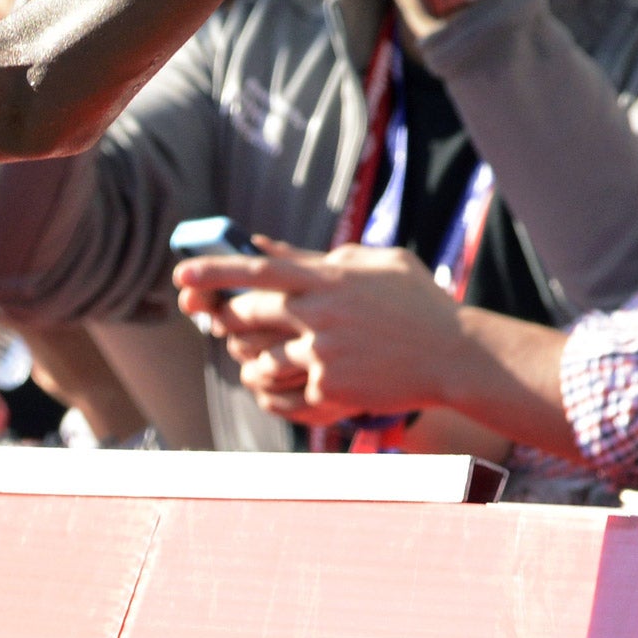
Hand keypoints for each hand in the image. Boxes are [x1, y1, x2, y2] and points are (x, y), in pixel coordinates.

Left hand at [175, 239, 466, 422]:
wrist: (457, 356)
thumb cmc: (419, 304)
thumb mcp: (375, 263)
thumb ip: (316, 256)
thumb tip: (263, 245)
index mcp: (327, 279)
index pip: (255, 271)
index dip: (213, 271)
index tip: (180, 274)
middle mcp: (318, 315)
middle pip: (247, 316)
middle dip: (231, 320)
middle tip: (226, 321)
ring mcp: (323, 354)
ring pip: (260, 359)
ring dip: (253, 360)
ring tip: (264, 358)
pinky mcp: (330, 389)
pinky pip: (288, 392)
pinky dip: (285, 391)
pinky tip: (299, 386)